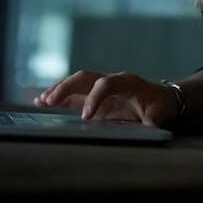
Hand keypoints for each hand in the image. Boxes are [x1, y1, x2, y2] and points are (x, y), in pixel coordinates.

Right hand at [33, 69, 179, 126]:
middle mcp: (111, 81)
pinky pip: (74, 94)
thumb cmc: (160, 106)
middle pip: (86, 77)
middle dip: (67, 88)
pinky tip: (43, 102)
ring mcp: (101, 87)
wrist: (162, 99)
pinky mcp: (95, 97)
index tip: (86, 117)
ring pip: (76, 83)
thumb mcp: (160, 114)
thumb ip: (153, 120)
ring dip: (59, 90)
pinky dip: (59, 97)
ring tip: (41, 101)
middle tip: (50, 101)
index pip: (106, 84)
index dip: (95, 98)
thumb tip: (148, 125)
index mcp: (128, 82)